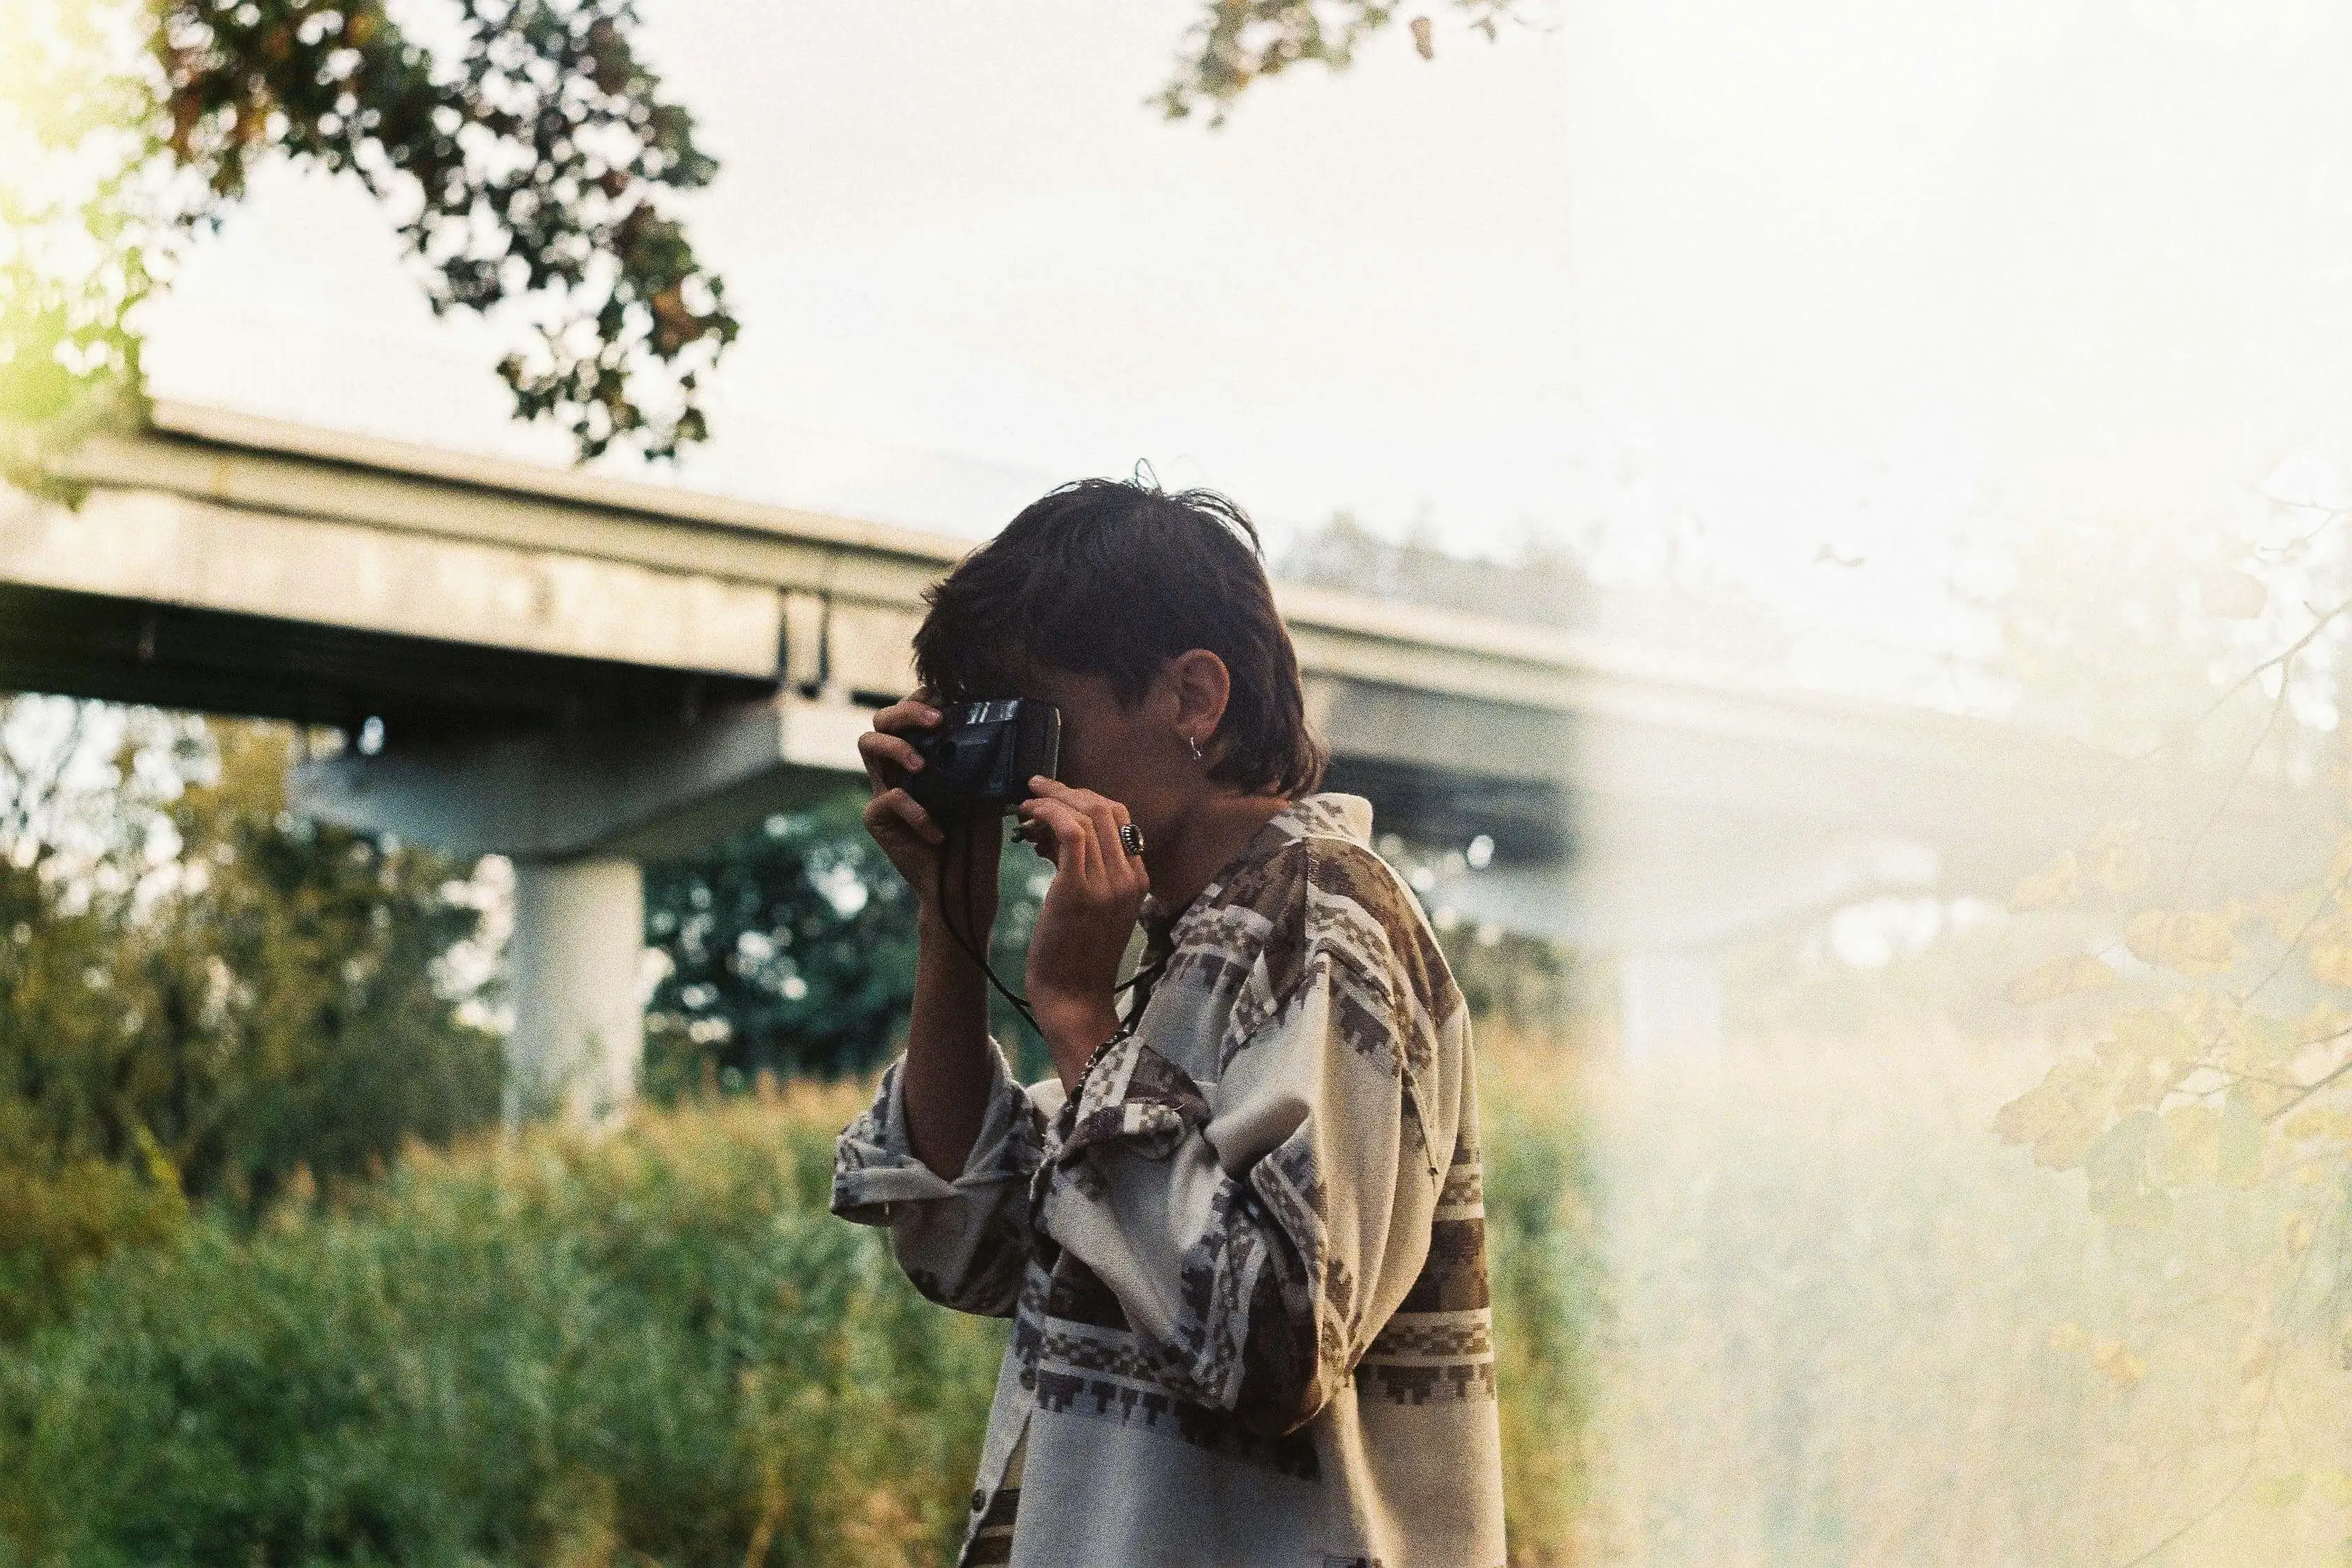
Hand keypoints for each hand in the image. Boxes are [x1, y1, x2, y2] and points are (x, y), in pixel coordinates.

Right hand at [859, 690, 1000, 937]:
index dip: (918, 699)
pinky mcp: (876, 817)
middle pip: (880, 719)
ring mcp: (882, 789)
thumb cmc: (974, 836)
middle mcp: (896, 768)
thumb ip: (980, 763)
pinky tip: (937, 832)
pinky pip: (889, 798)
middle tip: (937, 721)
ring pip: (867, 743)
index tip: (945, 699)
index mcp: (920, 756)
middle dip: (906, 712)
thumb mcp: (983, 792)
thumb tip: (999, 728)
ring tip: (922, 766)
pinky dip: (917, 812)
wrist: (959, 883)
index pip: (907, 713)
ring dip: (897, 747)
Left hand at [1017, 776, 1150, 1079]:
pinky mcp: (1080, 888)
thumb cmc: (1074, 960)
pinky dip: (1048, 812)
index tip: (1055, 799)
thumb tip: (1052, 838)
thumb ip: (1084, 874)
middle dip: (1069, 790)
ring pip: (1088, 813)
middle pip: (1108, 808)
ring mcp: (1109, 882)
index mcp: (1138, 880)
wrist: (1073, 1000)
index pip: (1121, 819)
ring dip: (1053, 799)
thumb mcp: (1091, 911)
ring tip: (1025, 804)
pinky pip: (1070, 830)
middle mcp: (1130, 876)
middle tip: (1037, 789)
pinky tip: (1029, 815)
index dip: (1085, 800)